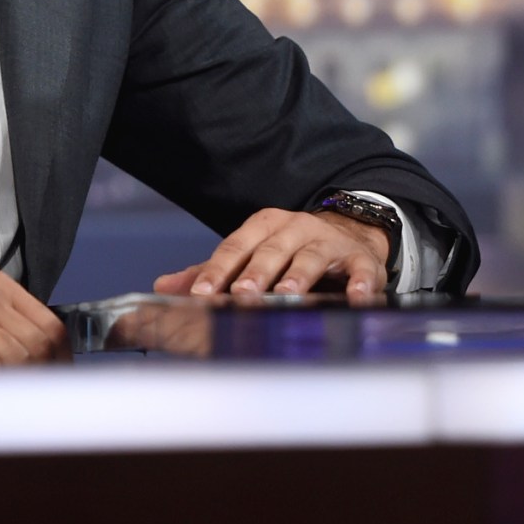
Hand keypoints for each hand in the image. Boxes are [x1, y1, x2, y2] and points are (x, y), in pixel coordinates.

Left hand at [152, 207, 392, 304]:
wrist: (347, 235)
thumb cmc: (289, 253)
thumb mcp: (250, 255)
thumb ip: (212, 272)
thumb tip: (162, 286)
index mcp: (264, 226)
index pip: (236, 246)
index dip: (218, 270)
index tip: (201, 293)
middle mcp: (296, 228)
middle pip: (272, 250)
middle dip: (256, 272)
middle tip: (242, 293)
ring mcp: (329, 242)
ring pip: (311, 257)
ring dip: (299, 276)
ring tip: (288, 294)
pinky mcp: (360, 259)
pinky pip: (361, 269)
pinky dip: (361, 283)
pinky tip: (357, 297)